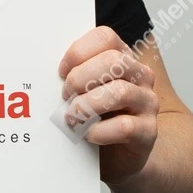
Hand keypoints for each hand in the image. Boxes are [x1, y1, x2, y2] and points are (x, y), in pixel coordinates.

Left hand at [58, 26, 158, 184]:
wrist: (116, 154)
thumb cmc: (95, 115)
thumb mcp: (83, 89)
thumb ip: (72, 75)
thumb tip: (44, 72)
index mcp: (121, 58)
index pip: (105, 37)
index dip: (78, 51)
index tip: (61, 71)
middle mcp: (139, 76)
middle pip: (113, 61)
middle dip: (80, 77)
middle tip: (65, 94)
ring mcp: (147, 102)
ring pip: (121, 92)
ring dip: (87, 104)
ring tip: (72, 117)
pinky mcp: (148, 131)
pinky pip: (126, 126)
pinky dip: (99, 130)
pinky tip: (88, 134)